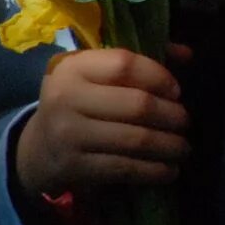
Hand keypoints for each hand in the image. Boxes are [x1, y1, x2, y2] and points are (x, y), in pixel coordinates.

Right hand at [12, 45, 189, 197]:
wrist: (38, 149)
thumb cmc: (81, 104)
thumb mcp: (97, 76)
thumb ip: (139, 62)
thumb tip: (186, 54)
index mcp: (74, 67)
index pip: (125, 64)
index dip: (159, 76)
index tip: (176, 91)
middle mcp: (67, 97)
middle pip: (137, 105)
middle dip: (171, 116)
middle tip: (185, 123)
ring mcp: (68, 134)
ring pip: (136, 140)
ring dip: (169, 146)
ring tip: (183, 148)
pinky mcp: (73, 166)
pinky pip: (125, 168)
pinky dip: (154, 171)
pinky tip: (169, 171)